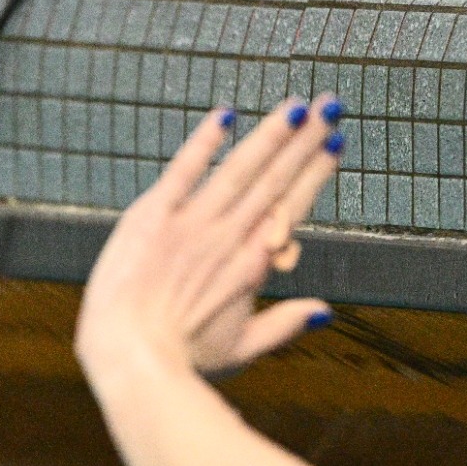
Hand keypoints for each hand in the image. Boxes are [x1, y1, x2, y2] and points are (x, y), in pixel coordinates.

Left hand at [75, 96, 343, 379]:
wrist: (132, 357)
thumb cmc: (182, 359)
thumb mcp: (240, 350)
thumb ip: (284, 325)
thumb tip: (324, 311)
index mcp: (253, 265)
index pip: (292, 208)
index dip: (315, 174)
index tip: (335, 144)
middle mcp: (230, 237)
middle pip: (275, 179)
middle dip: (305, 140)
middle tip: (330, 106)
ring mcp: (192, 223)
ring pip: (240, 169)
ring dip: (270, 134)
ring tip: (296, 106)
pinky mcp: (153, 217)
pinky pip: (184, 170)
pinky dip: (204, 142)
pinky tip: (225, 116)